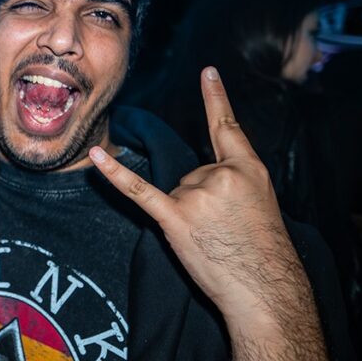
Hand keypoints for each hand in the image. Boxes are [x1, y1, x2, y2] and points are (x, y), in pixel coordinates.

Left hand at [90, 67, 308, 332]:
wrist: (265, 288)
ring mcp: (196, 195)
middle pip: (193, 174)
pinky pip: (138, 190)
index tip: (207, 72)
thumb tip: (201, 185)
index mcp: (248, 169)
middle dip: (202, 202)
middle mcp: (221, 175)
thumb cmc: (264, 253)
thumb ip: (234, 183)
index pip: (227, 127)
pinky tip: (96, 156)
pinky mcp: (175, 217)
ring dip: (187, 216)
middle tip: (224, 230)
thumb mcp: (262, 205)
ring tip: (212, 239)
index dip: (216, 98)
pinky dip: (114, 174)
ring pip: (176, 191)